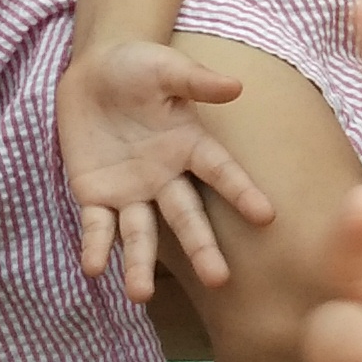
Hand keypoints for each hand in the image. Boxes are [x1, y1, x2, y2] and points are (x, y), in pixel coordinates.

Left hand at [57, 42, 273, 300]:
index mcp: (191, 145)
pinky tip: (94, 268)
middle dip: (201, 248)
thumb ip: (196, 80)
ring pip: (140, 234)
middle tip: (218, 280)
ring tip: (139, 296)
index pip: (221, 174)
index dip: (242, 193)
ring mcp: (131, 190)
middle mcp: (166, 176)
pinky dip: (94, 246)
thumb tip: (236, 87)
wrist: (94, 71)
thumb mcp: (167, 67)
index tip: (267, 217)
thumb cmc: (139, 65)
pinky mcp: (95, 194)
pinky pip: (96, 225)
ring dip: (140, 265)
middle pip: (185, 218)